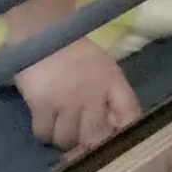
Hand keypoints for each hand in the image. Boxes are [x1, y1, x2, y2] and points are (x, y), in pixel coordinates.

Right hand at [15, 38, 141, 154]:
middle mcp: (93, 91)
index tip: (114, 142)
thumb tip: (115, 128)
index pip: (130, 114)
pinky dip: (43, 130)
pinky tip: (43, 115)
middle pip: (95, 137)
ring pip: (67, 140)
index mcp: (112, 79)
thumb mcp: (101, 67)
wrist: (42, 30)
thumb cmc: (74, 52)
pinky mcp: (43, 103)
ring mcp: (68, 99)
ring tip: (58, 120)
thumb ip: (110, 95)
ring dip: (61, 136)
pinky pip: (45, 134)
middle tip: (78, 135)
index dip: (124, 132)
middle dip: (86, 142)